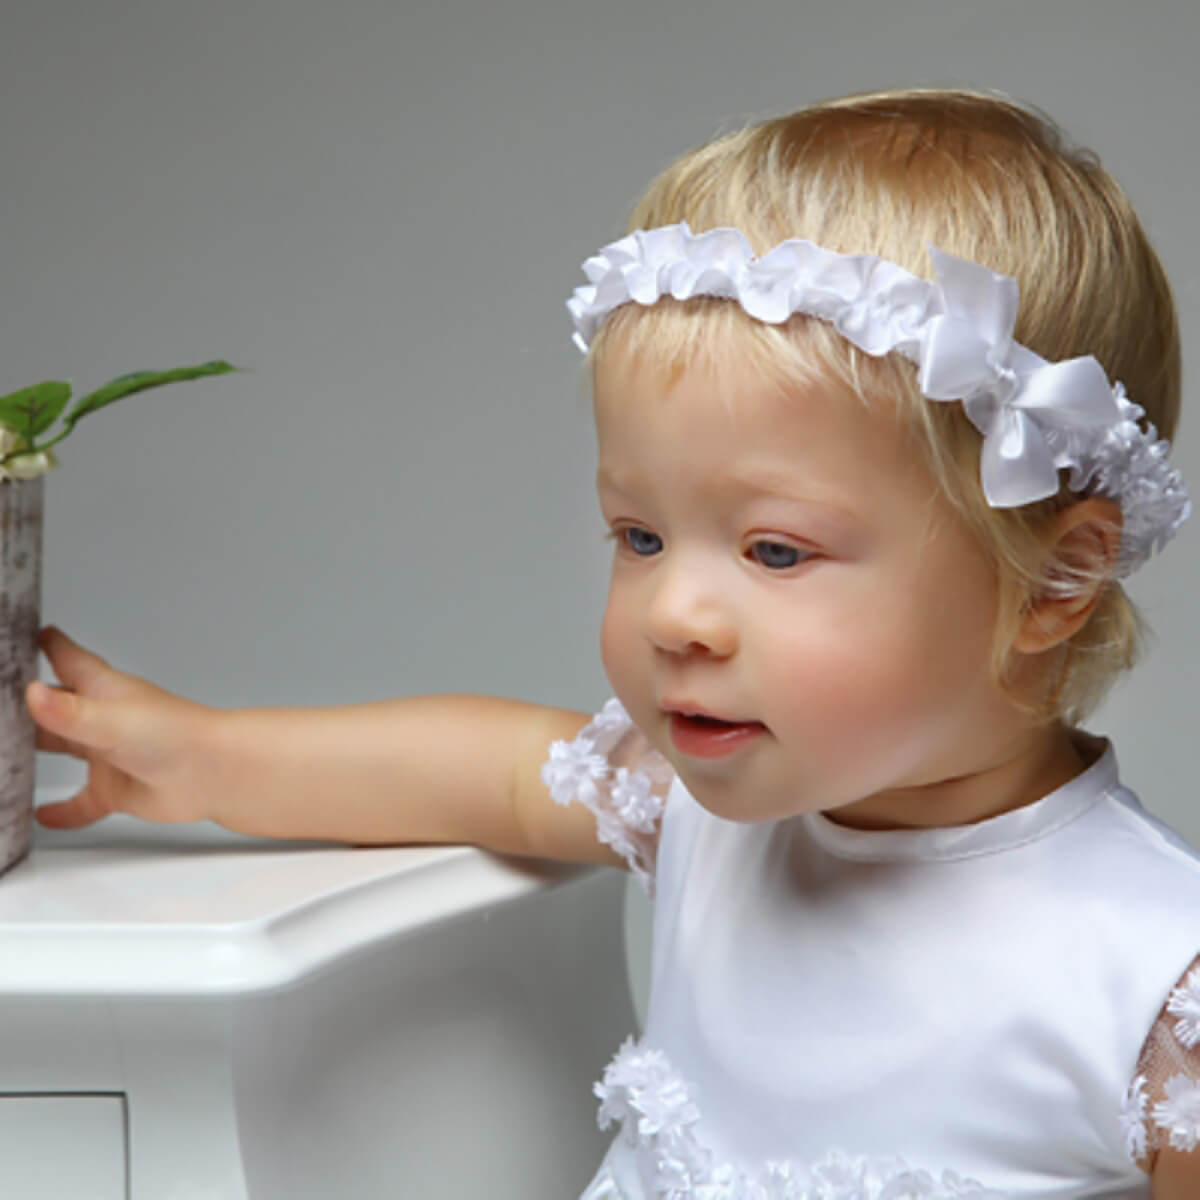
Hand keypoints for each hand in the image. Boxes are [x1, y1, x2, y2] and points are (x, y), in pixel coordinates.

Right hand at [26, 627, 216, 828]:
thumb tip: (32, 693)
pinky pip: (81, 803)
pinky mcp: (115, 790)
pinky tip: (40, 816)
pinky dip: (62, 810)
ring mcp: (107, 755)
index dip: (47, 645)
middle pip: (55, 707)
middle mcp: (102, 719)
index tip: (28, 633)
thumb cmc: (176, 733)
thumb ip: (69, 712)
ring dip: (35, 753)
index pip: (68, 659)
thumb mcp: (113, 720)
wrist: (214, 773)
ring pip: (63, 749)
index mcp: (102, 690)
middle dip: (25, 704)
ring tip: (5, 755)